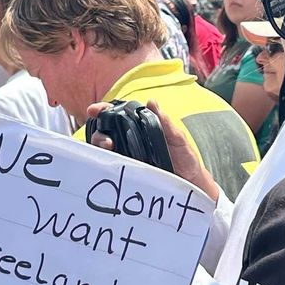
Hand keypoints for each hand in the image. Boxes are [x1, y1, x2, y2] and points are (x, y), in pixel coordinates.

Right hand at [84, 101, 219, 203]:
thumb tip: (152, 102)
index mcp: (141, 127)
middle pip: (106, 131)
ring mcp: (127, 156)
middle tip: (106, 139)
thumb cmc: (185, 158)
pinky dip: (105, 163)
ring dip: (100, 145)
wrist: (190, 182)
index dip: (104, 110)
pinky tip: (108, 163)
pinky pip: (112, 166)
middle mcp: (130, 140)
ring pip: (104, 148)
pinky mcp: (128, 171)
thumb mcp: (178, 138)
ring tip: (108, 147)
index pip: (118, 115)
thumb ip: (166, 123)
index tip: (95, 110)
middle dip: (99, 131)